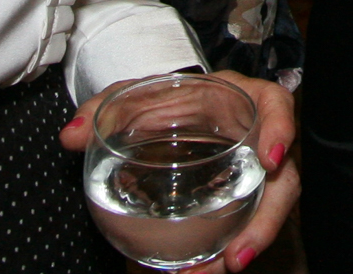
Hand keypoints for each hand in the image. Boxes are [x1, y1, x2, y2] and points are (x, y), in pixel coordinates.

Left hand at [63, 73, 301, 270]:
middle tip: (236, 256)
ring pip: (265, 210)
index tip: (271, 160)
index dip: (281, 129)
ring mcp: (251, 170)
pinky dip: (222, 249)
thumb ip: (103, 109)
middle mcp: (254, 137)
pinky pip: (242, 223)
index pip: (275, 106)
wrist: (169, 112)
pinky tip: (197, 268)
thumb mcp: (133, 96)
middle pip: (282, 179)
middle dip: (263, 223)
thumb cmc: (161, 99)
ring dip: (243, 245)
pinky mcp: (241, 195)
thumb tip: (70, 135)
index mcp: (238, 99)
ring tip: (209, 272)